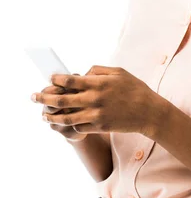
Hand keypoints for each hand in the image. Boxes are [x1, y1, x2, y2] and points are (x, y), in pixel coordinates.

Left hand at [32, 65, 158, 137]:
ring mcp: (96, 115)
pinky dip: (70, 124)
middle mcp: (94, 99)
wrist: (149, 112)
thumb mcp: (119, 72)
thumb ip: (98, 70)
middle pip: (62, 99)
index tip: (50, 79)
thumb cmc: (135, 89)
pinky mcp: (99, 127)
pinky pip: (78, 126)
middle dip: (44, 98)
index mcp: (98, 83)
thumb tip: (82, 74)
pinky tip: (65, 122)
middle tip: (33, 97)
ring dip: (51, 116)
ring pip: (66, 117)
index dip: (55, 80)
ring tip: (44, 115)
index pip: (69, 81)